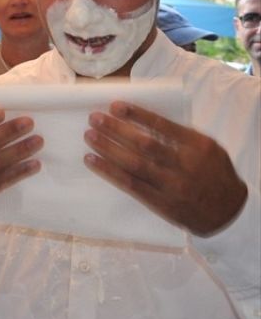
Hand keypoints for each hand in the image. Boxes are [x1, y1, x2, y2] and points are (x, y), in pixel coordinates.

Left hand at [85, 102, 246, 235]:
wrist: (228, 212)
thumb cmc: (215, 174)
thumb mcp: (209, 148)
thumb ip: (182, 135)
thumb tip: (146, 118)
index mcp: (197, 147)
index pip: (163, 126)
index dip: (137, 115)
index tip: (115, 106)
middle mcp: (184, 165)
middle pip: (144, 145)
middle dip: (117, 130)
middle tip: (95, 118)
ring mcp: (171, 186)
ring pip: (134, 165)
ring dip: (108, 149)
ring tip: (89, 136)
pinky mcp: (160, 203)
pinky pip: (130, 185)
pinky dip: (109, 171)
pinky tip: (93, 160)